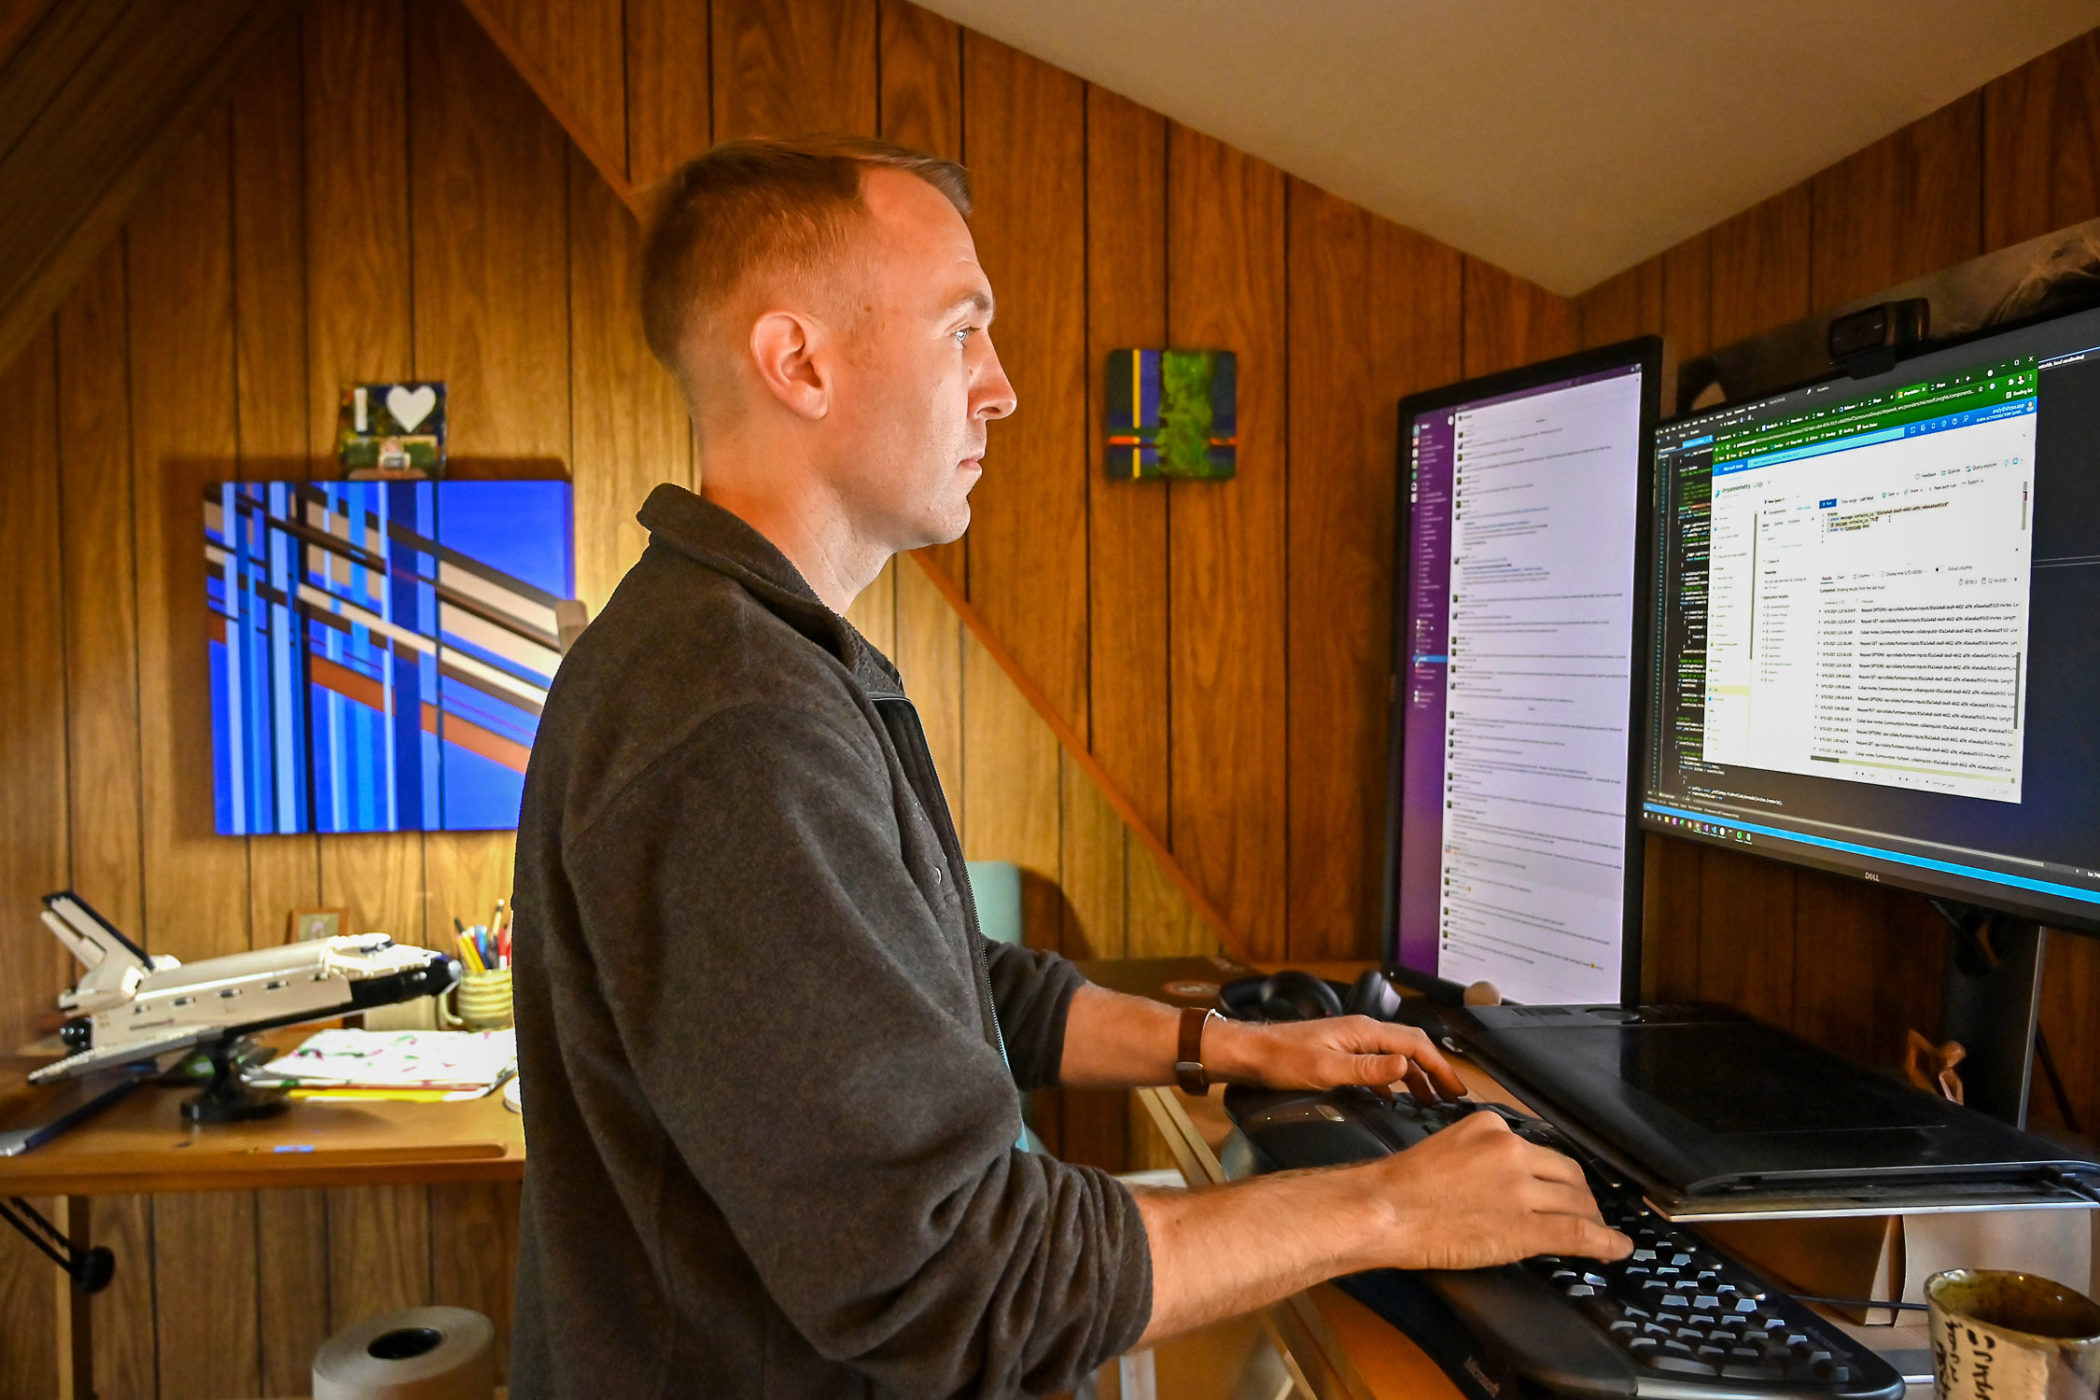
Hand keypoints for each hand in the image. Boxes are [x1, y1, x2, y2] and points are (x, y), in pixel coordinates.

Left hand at [1210, 1015, 1465, 1102]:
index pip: (1416, 1044)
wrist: (1248, 1053)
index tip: (1456, 1090)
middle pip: (1410, 1047)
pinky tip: (1393, 1099)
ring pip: (1394, 1056)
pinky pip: (1377, 1065)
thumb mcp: (1326, 1069)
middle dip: (1434, 1071)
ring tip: (1429, 1101)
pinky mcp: (1339, 1053)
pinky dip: (1392, 1081)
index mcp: (1363, 1031)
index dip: (1440, 1067)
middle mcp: (1361, 1032)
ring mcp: (1350, 1041)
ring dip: (1415, 1077)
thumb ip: (1368, 1069)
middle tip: (1452, 1097)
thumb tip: (1406, 1065)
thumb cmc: (1280, 1058)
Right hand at [1360, 1112, 1631, 1268]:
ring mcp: (1520, 1188)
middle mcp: (1511, 1150)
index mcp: (1491, 1126)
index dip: (1557, 1175)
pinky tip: (1617, 1249)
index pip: (1540, 1149)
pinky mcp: (1523, 1227)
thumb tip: (1508, 1181)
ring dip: (1592, 1220)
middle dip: (1582, 1196)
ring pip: (1577, 1202)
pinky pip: (1577, 1233)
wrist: (1384, 1210)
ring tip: (1599, 1234)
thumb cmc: (1402, 1186)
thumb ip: (1482, 1154)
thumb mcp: (1448, 1147)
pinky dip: (1605, 1243)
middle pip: (1567, 1173)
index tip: (1561, 1188)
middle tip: (1586, 1213)